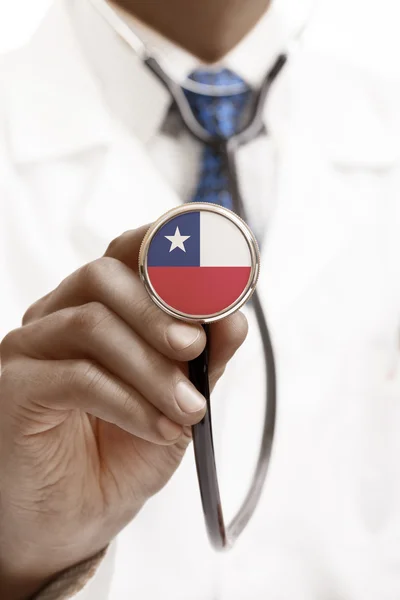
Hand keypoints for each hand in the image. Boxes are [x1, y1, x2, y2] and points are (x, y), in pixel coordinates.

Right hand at [0, 226, 247, 598]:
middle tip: (195, 349)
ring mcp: (30, 350)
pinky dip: (129, 401)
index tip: (212, 270)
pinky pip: (75, 376)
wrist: (75, 520)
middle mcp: (58, 317)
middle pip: (103, 277)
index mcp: (98, 309)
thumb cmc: (121, 452)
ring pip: (90, 324)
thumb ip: (204, 359)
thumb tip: (234, 317)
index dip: (166, 249)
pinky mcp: (14, 390)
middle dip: (159, 310)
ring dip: (151, 367)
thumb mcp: (178, 401)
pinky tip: (157, 428)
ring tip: (188, 409)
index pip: (125, 254)